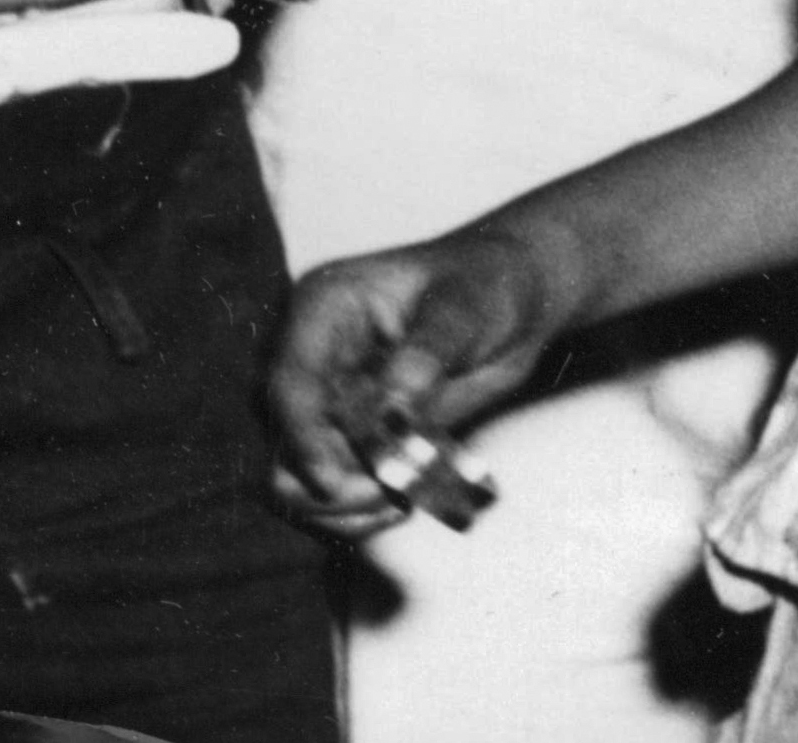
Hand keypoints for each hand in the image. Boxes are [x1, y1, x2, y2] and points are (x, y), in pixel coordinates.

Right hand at [262, 222, 578, 541]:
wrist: (514, 302)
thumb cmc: (488, 284)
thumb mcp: (470, 305)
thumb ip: (429, 350)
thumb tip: (395, 401)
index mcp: (324, 307)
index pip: (290, 382)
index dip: (303, 436)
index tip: (333, 481)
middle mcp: (310, 359)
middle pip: (282, 441)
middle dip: (329, 480)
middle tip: (395, 492)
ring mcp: (321, 405)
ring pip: (295, 482)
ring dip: (345, 505)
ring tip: (406, 499)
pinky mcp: (342, 442)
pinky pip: (327, 499)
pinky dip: (358, 513)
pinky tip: (404, 503)